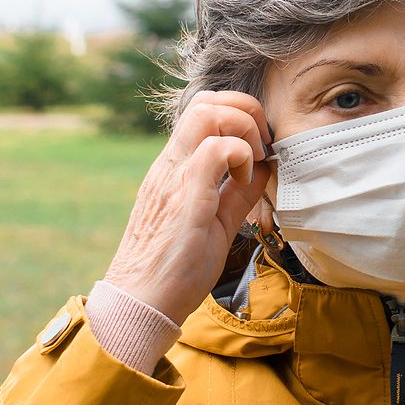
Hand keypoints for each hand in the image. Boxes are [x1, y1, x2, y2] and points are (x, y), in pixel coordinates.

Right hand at [103, 90, 273, 324]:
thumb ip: (236, 194)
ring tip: (252, 161)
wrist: (141, 303)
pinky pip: (215, 149)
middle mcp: (170, 165)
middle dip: (244, 109)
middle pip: (204, 101)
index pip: (202, 112)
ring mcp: (174, 176)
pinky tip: (245, 182)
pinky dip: (240, 156)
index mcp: (175, 169)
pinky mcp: (184, 194)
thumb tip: (263, 170)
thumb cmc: (174, 270)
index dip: (238, 116)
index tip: (258, 149)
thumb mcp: (215, 223)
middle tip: (260, 145)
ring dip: (241, 127)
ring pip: (206, 112)